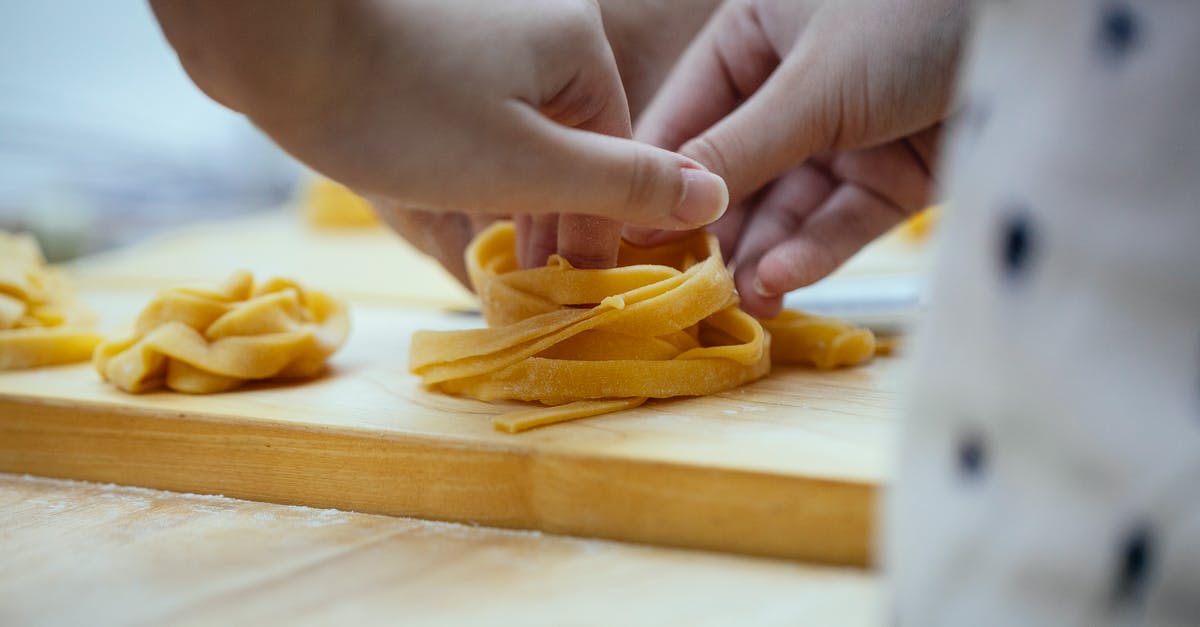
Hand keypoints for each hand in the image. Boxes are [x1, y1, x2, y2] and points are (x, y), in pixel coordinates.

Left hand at [378, 0, 724, 284]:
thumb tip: (711, 197)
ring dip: (508, 196)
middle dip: (549, 217)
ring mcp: (481, 32)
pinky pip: (471, 114)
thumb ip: (621, 185)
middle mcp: (540, 29)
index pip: (615, 158)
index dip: (595, 231)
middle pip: (569, 144)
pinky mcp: (429, 43)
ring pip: (518, 132)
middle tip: (522, 282)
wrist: (272, 36)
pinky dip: (468, 163)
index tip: (568, 288)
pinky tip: (445, 197)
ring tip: (483, 252)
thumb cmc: (401, 107)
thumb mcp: (525, 164)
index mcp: (579, 49)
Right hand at [633, 0, 964, 316]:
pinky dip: (813, 252)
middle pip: (736, 173)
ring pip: (788, 207)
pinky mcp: (895, 174)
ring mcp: (846, 133)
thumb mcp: (812, 84)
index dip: (658, 181)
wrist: (1044, 24)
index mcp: (754, 37)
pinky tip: (779, 282)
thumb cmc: (912, 13)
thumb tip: (662, 207)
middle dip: (714, 231)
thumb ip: (737, 148)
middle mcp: (793, 87)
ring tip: (736, 300)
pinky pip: (842, 220)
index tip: (625, 240)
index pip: (688, 118)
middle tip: (684, 290)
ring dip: (762, 254)